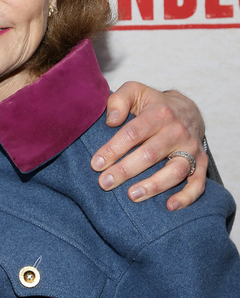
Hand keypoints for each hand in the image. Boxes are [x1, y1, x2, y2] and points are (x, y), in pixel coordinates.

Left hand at [91, 83, 207, 209]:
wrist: (187, 110)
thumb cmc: (153, 104)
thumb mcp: (135, 91)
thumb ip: (119, 100)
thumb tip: (111, 121)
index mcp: (159, 113)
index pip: (133, 133)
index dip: (113, 149)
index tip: (96, 164)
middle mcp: (177, 131)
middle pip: (150, 154)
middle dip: (125, 170)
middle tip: (105, 183)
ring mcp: (191, 148)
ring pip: (175, 171)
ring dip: (153, 186)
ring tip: (131, 196)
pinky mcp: (201, 163)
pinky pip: (198, 183)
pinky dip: (187, 196)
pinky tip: (170, 206)